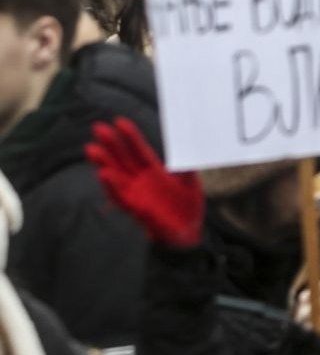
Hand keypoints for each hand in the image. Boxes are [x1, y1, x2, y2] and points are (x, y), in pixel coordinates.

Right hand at [85, 117, 203, 247]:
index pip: (139, 150)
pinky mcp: (136, 210)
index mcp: (155, 171)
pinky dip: (112, 186)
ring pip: (116, 176)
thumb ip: (185, 168)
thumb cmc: (187, 206)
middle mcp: (141, 180)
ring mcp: (136, 194)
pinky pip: (121, 197)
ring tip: (93, 150)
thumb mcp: (190, 183)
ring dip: (104, 164)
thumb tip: (186, 150)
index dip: (130, 136)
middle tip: (97, 128)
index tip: (119, 121)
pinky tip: (105, 175)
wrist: (188, 233)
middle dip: (111, 144)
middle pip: (122, 159)